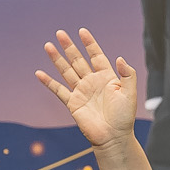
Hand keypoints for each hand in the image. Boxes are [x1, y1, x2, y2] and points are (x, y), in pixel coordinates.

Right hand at [36, 30, 141, 154]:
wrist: (113, 137)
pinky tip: (39, 73)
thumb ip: (128, 75)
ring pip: (66, 71)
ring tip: (48, 46)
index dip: (89, 44)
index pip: (96, 55)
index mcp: (107, 77)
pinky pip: (58, 90)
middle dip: (69, 46)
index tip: (82, 31)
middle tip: (60, 33)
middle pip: (78, 60)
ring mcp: (81, 92)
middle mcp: (92, 82)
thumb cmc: (124, 117)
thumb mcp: (130, 93)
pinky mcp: (73, 103)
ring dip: (57, 59)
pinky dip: (48, 82)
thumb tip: (120, 58)